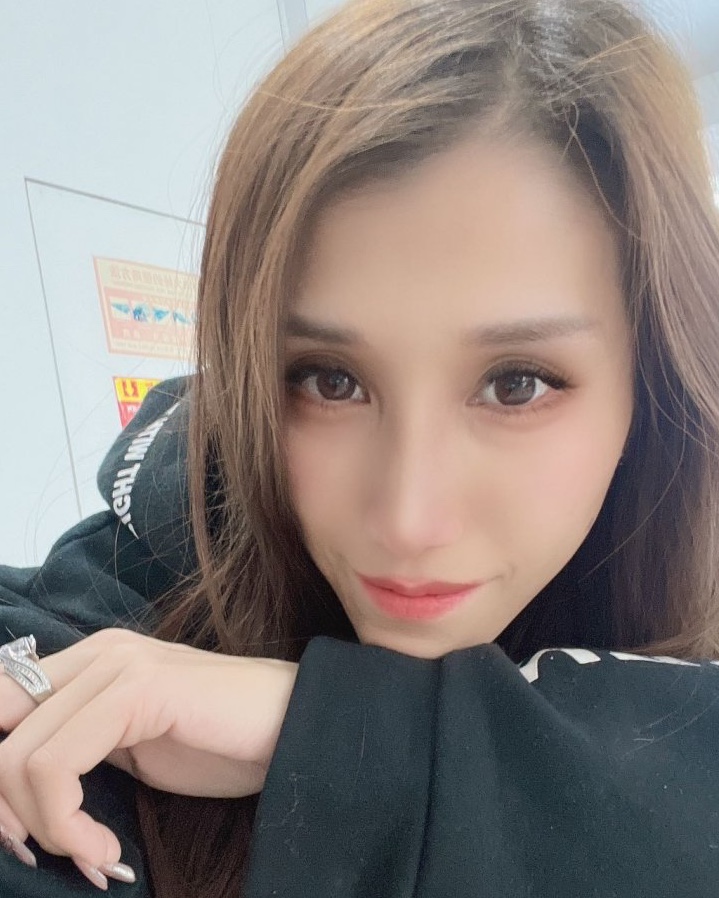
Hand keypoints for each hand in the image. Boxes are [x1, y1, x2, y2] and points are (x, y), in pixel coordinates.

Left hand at [0, 629, 297, 886]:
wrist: (295, 729)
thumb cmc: (221, 745)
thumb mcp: (130, 747)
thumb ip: (77, 748)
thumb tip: (15, 795)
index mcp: (91, 662)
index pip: (0, 707)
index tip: (24, 838)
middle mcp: (97, 653)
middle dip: (6, 811)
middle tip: (52, 855)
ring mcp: (118, 666)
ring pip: (20, 755)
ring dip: (44, 827)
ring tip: (96, 857)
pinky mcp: (140, 689)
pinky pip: (59, 765)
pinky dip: (66, 823)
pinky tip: (107, 851)